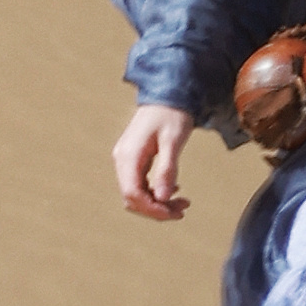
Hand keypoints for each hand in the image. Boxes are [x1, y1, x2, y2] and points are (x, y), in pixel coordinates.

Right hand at [114, 102, 194, 220]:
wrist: (168, 93)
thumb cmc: (172, 113)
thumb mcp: (173, 141)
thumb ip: (166, 170)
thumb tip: (162, 198)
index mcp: (129, 155)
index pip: (132, 194)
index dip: (152, 209)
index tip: (173, 213)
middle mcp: (123, 159)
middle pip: (132, 198)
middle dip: (156, 208)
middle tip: (182, 210)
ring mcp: (127, 159)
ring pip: (136, 193)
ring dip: (157, 202)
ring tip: (182, 203)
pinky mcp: (134, 158)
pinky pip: (140, 183)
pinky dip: (156, 191)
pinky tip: (174, 189)